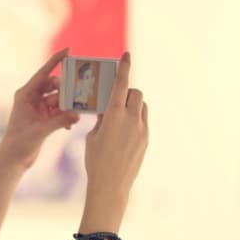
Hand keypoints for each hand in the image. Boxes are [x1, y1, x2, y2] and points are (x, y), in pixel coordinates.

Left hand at [0, 48, 80, 169]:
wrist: (13, 159)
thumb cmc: (20, 142)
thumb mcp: (41, 130)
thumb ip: (60, 121)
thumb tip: (77, 115)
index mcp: (26, 94)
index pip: (44, 73)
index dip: (56, 60)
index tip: (68, 50)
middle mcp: (32, 98)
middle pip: (54, 86)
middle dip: (66, 91)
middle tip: (78, 96)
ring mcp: (38, 108)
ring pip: (59, 99)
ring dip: (67, 106)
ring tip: (74, 115)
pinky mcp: (43, 118)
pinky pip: (59, 111)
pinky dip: (65, 116)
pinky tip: (69, 125)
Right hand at [81, 52, 148, 227]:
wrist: (111, 185)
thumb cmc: (95, 160)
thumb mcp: (93, 136)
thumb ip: (102, 119)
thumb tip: (108, 111)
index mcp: (115, 115)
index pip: (121, 84)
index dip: (124, 67)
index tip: (126, 55)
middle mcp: (132, 119)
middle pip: (135, 94)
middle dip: (127, 92)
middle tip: (115, 99)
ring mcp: (141, 130)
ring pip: (142, 107)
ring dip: (132, 105)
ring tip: (119, 116)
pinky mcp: (146, 140)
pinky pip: (143, 121)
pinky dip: (135, 119)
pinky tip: (123, 131)